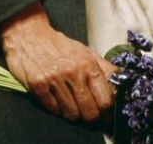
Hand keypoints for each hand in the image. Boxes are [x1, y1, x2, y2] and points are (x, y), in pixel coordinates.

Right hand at [0, 2, 115, 123]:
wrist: (29, 34)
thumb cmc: (59, 46)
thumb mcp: (85, 52)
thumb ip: (104, 68)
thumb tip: (122, 81)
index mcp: (88, 63)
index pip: (105, 99)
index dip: (107, 112)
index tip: (106, 115)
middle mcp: (72, 71)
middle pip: (90, 112)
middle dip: (91, 117)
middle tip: (88, 114)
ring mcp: (54, 79)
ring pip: (71, 114)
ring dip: (72, 113)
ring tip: (70, 103)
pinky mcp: (38, 85)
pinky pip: (53, 110)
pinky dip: (56, 109)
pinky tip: (56, 98)